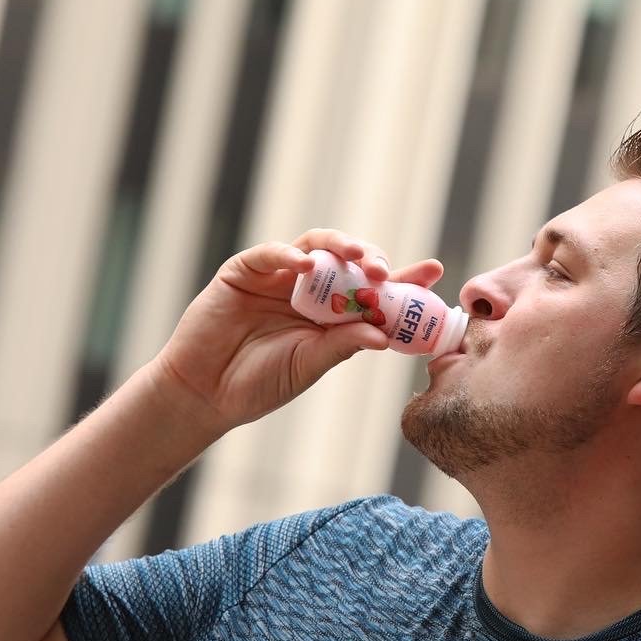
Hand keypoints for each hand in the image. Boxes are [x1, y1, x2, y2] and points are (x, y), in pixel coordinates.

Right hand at [150, 229, 442, 432]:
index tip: (435, 271)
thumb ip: (342, 345)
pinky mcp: (245, 271)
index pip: (375, 291)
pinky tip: (308, 266)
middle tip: (386, 272)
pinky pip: (272, 254)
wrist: (205, 394)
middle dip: (373, 261)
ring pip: (318, 247)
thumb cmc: (259, 384)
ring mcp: (279, 278)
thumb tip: (383, 335)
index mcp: (333, 315)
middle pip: (351, 262)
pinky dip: (290, 255)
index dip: (405, 279)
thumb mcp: (309, 366)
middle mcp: (311, 291)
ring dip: (342, 247)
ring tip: (359, 259)